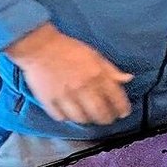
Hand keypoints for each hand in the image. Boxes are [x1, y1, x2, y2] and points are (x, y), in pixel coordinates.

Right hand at [6, 24, 133, 124]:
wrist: (39, 47)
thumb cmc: (68, 49)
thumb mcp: (94, 55)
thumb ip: (110, 70)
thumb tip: (127, 79)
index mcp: (97, 75)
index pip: (116, 99)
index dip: (122, 109)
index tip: (123, 113)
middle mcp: (83, 88)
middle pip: (100, 114)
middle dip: (107, 118)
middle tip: (107, 118)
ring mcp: (66, 97)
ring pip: (82, 119)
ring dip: (88, 119)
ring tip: (89, 115)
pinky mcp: (50, 102)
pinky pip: (62, 118)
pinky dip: (68, 117)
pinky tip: (70, 112)